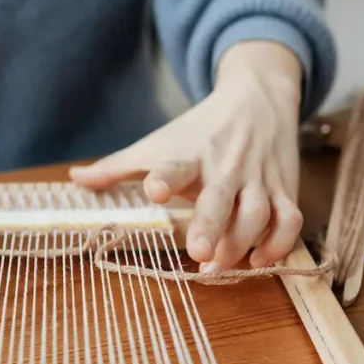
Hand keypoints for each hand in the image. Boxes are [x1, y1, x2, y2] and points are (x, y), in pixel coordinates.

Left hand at [69, 41, 304, 270]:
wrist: (258, 97)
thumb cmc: (199, 129)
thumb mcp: (158, 143)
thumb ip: (117, 167)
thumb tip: (74, 179)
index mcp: (190, 155)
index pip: (176, 165)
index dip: (166, 177)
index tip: (155, 190)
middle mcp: (226, 167)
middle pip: (222, 197)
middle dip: (212, 225)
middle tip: (199, 253)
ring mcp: (258, 178)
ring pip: (260, 212)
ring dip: (243, 243)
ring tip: (220, 267)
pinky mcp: (283, 189)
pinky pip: (289, 219)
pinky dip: (280, 243)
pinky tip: (260, 260)